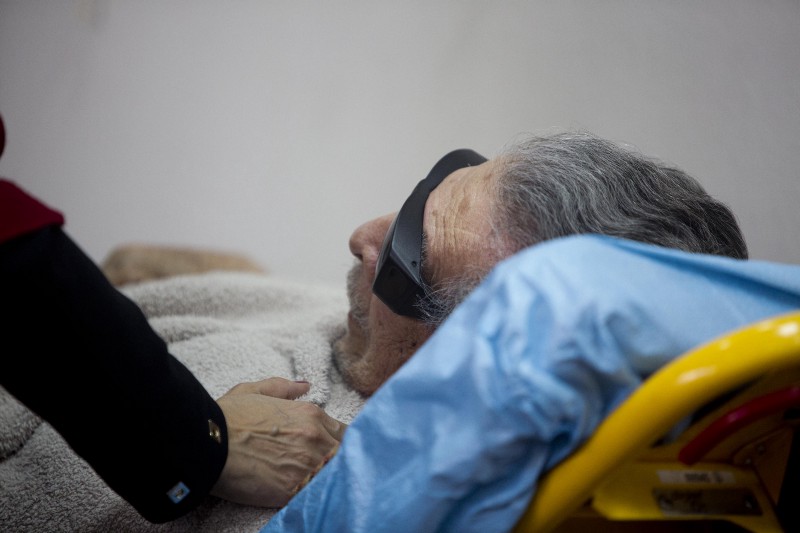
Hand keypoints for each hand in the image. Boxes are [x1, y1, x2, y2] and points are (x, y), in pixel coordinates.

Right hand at [211, 377, 345, 506]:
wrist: (207, 444)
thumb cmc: (227, 417)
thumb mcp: (255, 391)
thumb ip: (284, 387)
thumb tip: (305, 385)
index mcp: (310, 414)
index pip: (343, 431)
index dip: (338, 441)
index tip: (330, 448)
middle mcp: (315, 438)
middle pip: (344, 453)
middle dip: (337, 459)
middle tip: (325, 467)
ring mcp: (306, 465)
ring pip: (335, 474)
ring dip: (329, 477)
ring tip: (319, 482)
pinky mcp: (293, 490)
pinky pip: (316, 494)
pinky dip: (315, 495)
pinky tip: (307, 494)